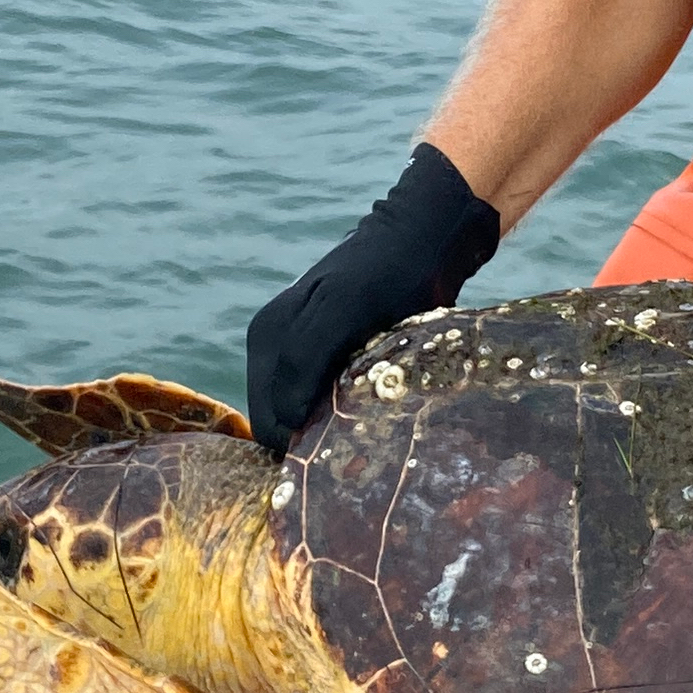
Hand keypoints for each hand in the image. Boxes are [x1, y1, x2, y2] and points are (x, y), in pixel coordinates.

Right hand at [244, 144, 501, 452]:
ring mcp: (298, 348)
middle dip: (312, 440)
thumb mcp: (344, 309)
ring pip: (303, 415)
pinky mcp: (327, 352)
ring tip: (369, 428)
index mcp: (267, 337)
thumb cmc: (390, 272)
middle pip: (280, 422)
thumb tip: (283, 418)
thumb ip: (305, 358)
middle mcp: (273, 345)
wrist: (425, 237)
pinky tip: (372, 411)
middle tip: (361, 447)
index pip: (266, 422)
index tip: (342, 455)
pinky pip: (323, 401)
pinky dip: (343, 414)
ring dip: (330, 429)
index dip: (298, 447)